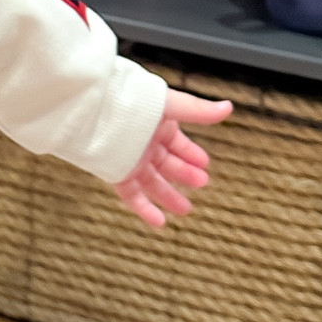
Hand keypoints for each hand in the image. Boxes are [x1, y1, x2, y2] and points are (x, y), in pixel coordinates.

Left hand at [112, 90, 232, 229]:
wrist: (93, 107)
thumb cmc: (129, 99)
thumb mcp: (169, 104)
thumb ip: (198, 111)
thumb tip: (228, 108)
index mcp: (156, 123)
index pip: (177, 142)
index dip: (191, 153)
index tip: (205, 164)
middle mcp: (143, 142)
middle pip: (167, 163)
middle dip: (184, 174)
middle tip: (202, 183)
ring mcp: (130, 158)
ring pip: (152, 182)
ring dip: (168, 196)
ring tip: (185, 209)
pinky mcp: (115, 172)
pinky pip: (132, 195)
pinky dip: (145, 209)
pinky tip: (159, 222)